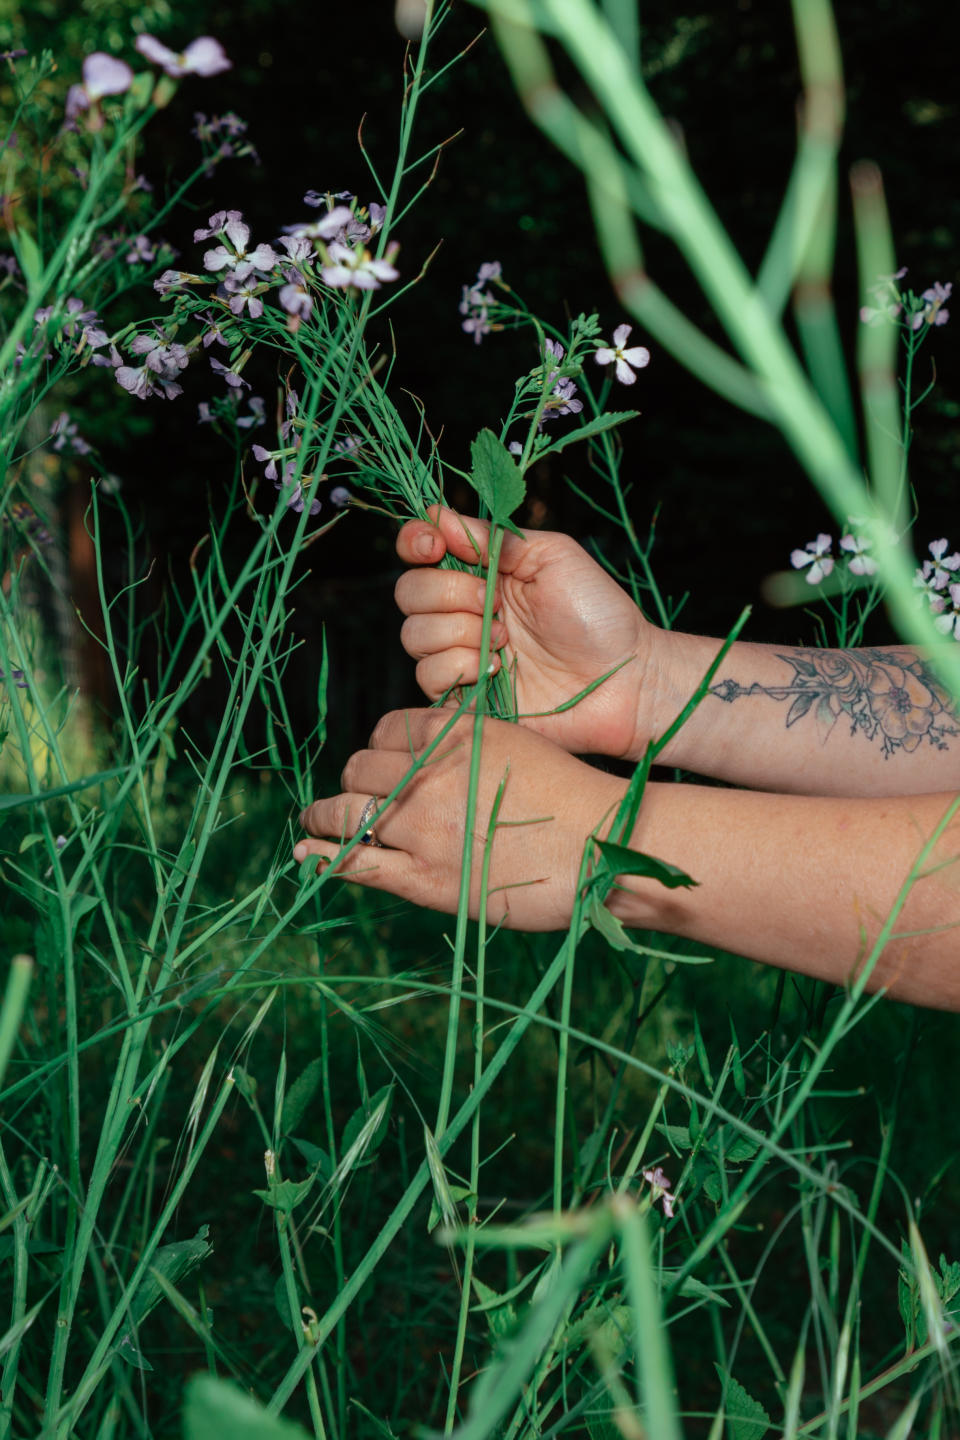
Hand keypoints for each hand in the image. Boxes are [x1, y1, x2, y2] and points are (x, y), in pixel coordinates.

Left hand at [294, 709, 625, 928]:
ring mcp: (421, 828)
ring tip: (314, 821)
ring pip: (346, 811)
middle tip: (358, 796)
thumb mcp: (515, 744)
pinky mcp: (424, 879)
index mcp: (453, 735)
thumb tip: (429, 748)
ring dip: (325, 815)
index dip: (380, 745)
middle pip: (361, 768)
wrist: (602, 848)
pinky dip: (323, 856)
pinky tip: (307, 854)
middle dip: (357, 780)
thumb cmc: (571, 798)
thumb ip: (467, 743)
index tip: (384, 761)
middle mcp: (427, 775)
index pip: (387, 729)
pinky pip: (355, 863)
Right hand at [394, 507, 656, 758]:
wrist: (622, 680)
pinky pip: (429, 676)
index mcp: (482, 571)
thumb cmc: (598, 615)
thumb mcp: (551, 557)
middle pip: (408, 592)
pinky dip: (460, 667)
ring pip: (414, 635)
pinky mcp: (463, 695)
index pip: (421, 550)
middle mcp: (464, 610)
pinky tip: (498, 670)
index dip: (416, 542)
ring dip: (460, 632)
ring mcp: (461, 654)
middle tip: (496, 603)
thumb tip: (437, 514)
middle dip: (449, 593)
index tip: (434, 545)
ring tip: (506, 640)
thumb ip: (494, 537)